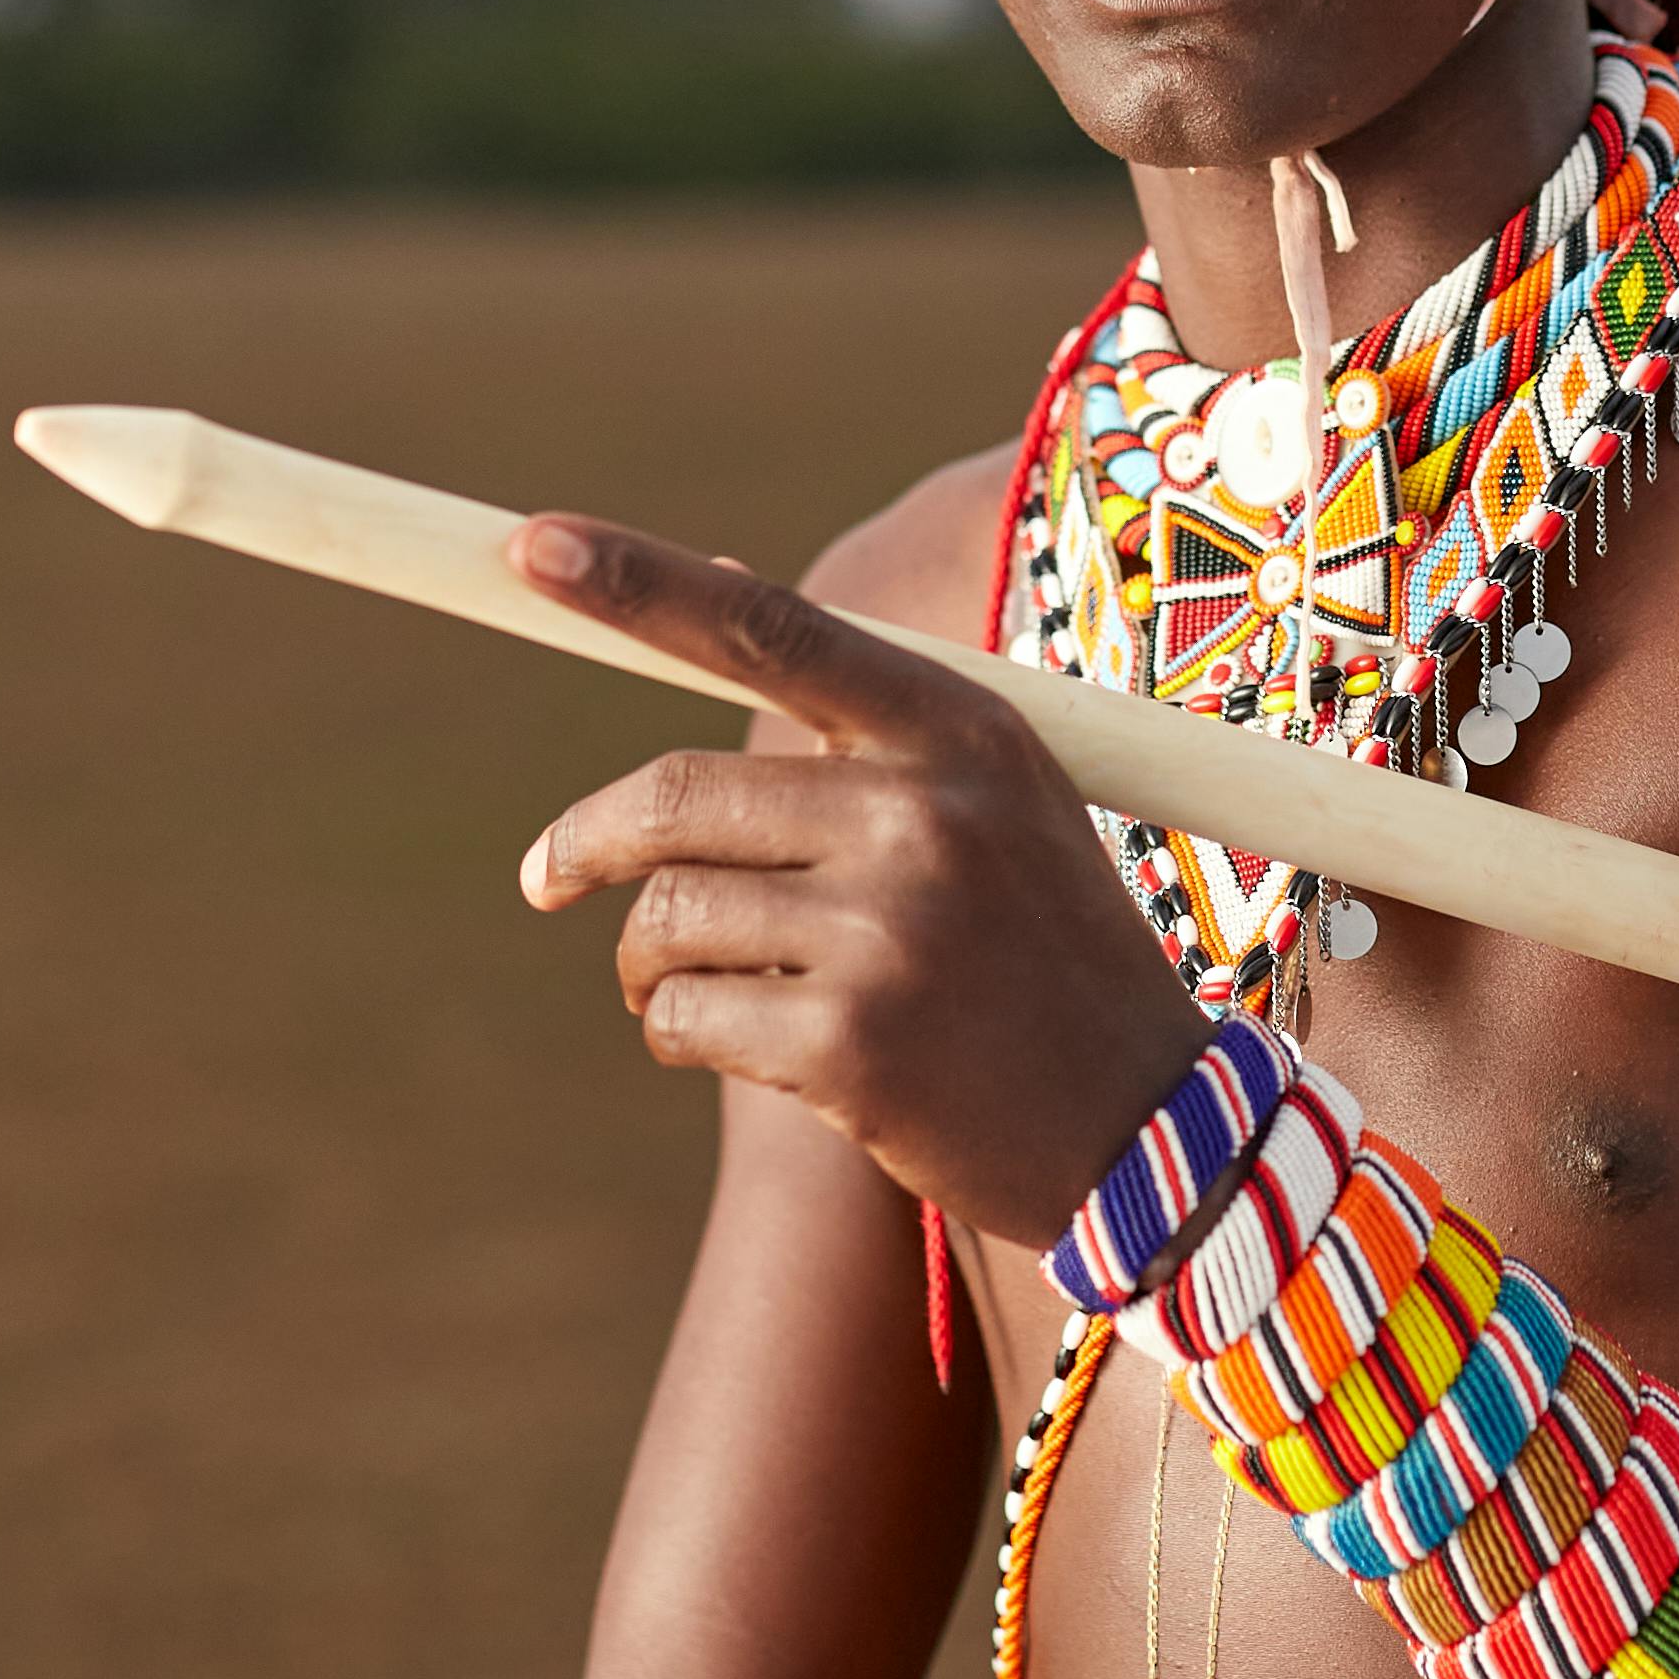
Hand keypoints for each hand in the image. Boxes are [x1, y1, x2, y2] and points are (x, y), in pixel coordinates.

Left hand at [512, 520, 1209, 1247]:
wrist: (1146, 1131)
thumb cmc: (1045, 953)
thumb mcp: (995, 801)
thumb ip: (861, 711)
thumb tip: (721, 573)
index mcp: (963, 732)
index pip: (775, 634)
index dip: (642, 585)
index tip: (532, 546)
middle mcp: (926, 816)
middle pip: (672, 799)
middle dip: (585, 845)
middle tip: (548, 880)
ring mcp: (887, 932)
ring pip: (667, 916)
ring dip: (648, 961)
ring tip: (693, 988)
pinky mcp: (846, 1045)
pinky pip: (684, 1014)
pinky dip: (679, 1030)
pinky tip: (750, 1049)